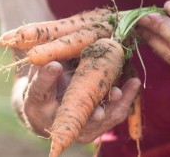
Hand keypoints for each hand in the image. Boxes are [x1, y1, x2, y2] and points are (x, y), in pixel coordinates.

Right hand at [19, 61, 140, 141]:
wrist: (44, 111)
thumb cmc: (41, 84)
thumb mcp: (39, 70)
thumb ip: (45, 59)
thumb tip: (51, 41)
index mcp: (36, 101)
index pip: (39, 89)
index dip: (46, 78)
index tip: (55, 65)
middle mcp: (54, 118)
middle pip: (71, 114)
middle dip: (87, 111)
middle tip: (97, 110)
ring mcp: (74, 126)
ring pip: (95, 119)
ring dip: (109, 106)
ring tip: (118, 92)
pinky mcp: (92, 129)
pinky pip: (111, 116)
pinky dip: (124, 101)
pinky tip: (133, 83)